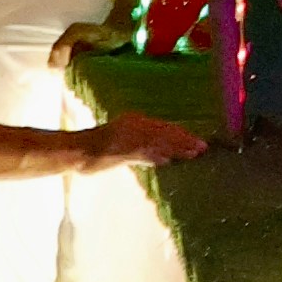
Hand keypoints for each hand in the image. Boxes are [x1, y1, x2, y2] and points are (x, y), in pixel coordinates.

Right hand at [83, 115, 209, 172]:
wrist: (79, 150)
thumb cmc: (100, 149)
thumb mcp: (126, 145)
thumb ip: (144, 152)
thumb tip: (164, 159)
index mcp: (135, 120)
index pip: (164, 127)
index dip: (182, 135)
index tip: (197, 141)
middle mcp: (134, 125)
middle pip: (165, 132)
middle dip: (185, 141)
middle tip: (203, 147)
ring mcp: (128, 137)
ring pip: (158, 141)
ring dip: (176, 147)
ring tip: (193, 153)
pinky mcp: (120, 149)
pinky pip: (142, 152)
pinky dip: (156, 156)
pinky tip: (168, 160)